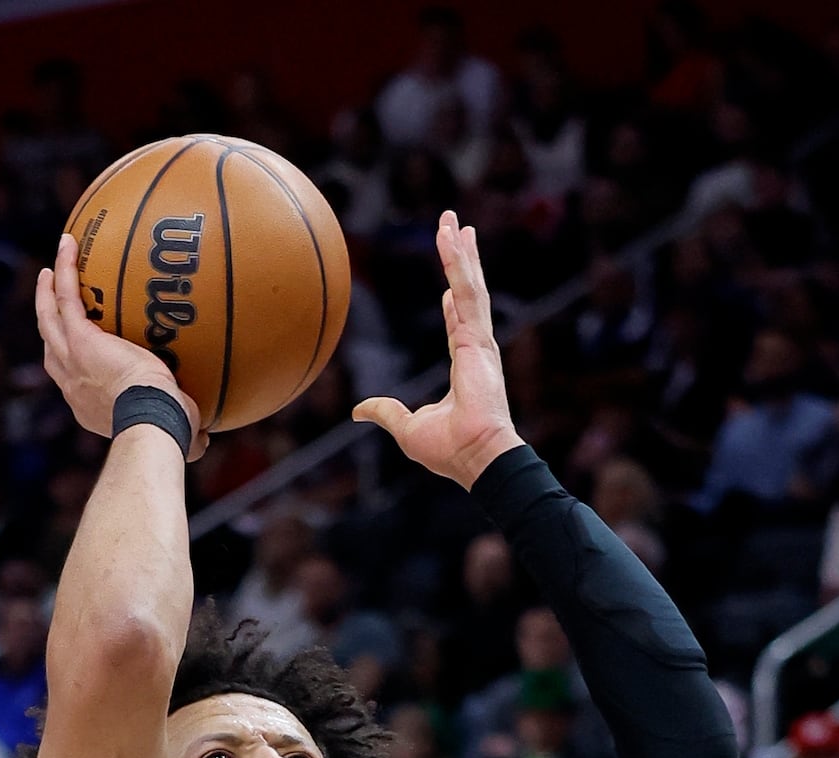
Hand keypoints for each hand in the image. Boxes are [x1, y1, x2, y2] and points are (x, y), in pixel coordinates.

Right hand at [37, 234, 205, 457]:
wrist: (150, 423)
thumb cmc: (167, 433)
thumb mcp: (176, 433)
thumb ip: (188, 434)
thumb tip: (206, 441)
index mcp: (90, 407)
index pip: (75, 382)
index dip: (73, 365)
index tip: (80, 349)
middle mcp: (73, 384)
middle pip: (52, 349)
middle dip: (49, 325)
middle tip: (51, 302)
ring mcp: (73, 360)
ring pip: (49, 320)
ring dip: (47, 294)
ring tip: (50, 269)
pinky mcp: (80, 339)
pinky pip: (66, 296)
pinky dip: (64, 270)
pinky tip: (68, 244)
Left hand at [352, 212, 522, 488]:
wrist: (474, 456)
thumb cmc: (449, 449)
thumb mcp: (407, 427)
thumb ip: (385, 412)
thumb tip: (357, 411)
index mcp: (465, 363)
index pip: (458, 320)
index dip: (454, 295)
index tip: (450, 277)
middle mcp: (476, 347)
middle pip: (468, 292)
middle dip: (463, 259)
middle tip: (457, 227)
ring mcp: (480, 341)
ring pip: (469, 285)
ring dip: (460, 251)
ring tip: (454, 221)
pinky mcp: (478, 338)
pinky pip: (467, 291)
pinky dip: (458, 263)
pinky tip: (452, 238)